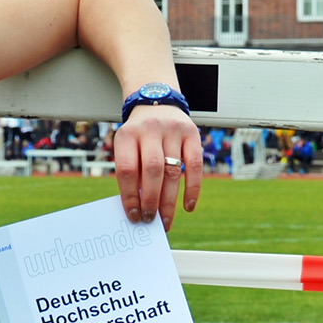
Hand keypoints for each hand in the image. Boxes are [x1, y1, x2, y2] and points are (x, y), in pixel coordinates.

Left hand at [113, 105, 201, 231]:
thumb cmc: (139, 135)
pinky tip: (188, 206)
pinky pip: (195, 166)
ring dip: (169, 201)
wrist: (156, 103)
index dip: (130, 196)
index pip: (127, 169)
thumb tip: (139, 208)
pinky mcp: (192, 133)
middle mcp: (150, 129)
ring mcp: (173, 130)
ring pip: (173, 171)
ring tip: (166, 220)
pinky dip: (193, 189)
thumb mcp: (127, 146)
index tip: (133, 215)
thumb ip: (132, 172)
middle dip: (151, 200)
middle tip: (150, 220)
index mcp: (127, 134)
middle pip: (152, 170)